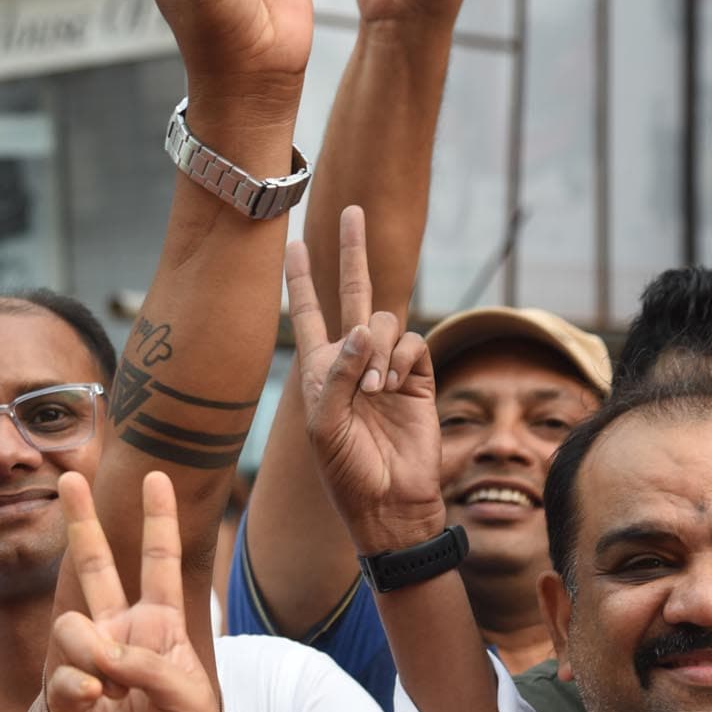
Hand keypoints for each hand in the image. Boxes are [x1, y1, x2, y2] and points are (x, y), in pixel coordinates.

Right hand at [47, 470, 224, 711]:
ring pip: (72, 625)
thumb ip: (143, 661)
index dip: (158, 520)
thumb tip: (89, 649)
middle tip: (71, 477)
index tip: (158, 477)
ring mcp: (91, 667)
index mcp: (162, 628)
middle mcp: (123, 637)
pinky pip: (64, 674)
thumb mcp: (190, 694)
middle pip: (97, 568)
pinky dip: (82, 686)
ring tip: (113, 685)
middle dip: (84, 523)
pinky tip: (98, 703)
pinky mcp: (66, 701)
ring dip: (93, 650)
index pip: (158, 563)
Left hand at [292, 206, 445, 553]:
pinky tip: (393, 389)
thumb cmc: (345, 469)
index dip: (302, 280)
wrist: (389, 500)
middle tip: (353, 211)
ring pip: (386, 321)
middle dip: (351, 253)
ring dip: (379, 348)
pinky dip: (400, 359)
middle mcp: (353, 360)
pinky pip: (412, 344)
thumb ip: (340, 373)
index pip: (308, 314)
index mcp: (320, 368)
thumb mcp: (325, 423)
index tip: (293, 243)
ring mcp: (388, 366)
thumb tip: (363, 326)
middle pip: (353, 294)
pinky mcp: (419, 376)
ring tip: (375, 391)